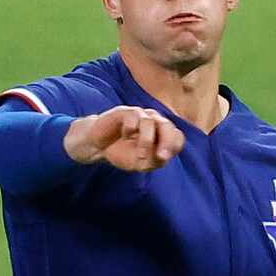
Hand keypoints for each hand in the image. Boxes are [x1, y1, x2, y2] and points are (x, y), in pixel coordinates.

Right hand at [63, 106, 184, 171]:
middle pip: (167, 126)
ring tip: (140, 156)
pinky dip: (130, 130)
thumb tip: (163, 156)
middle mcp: (154, 122)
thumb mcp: (140, 163)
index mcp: (161, 134)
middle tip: (162, 157)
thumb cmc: (123, 153)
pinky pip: (133, 117)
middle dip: (166, 143)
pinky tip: (125, 136)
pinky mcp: (125, 111)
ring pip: (149, 123)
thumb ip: (154, 161)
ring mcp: (140, 115)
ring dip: (146, 142)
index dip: (173, 146)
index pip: (177, 136)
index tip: (164, 158)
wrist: (99, 146)